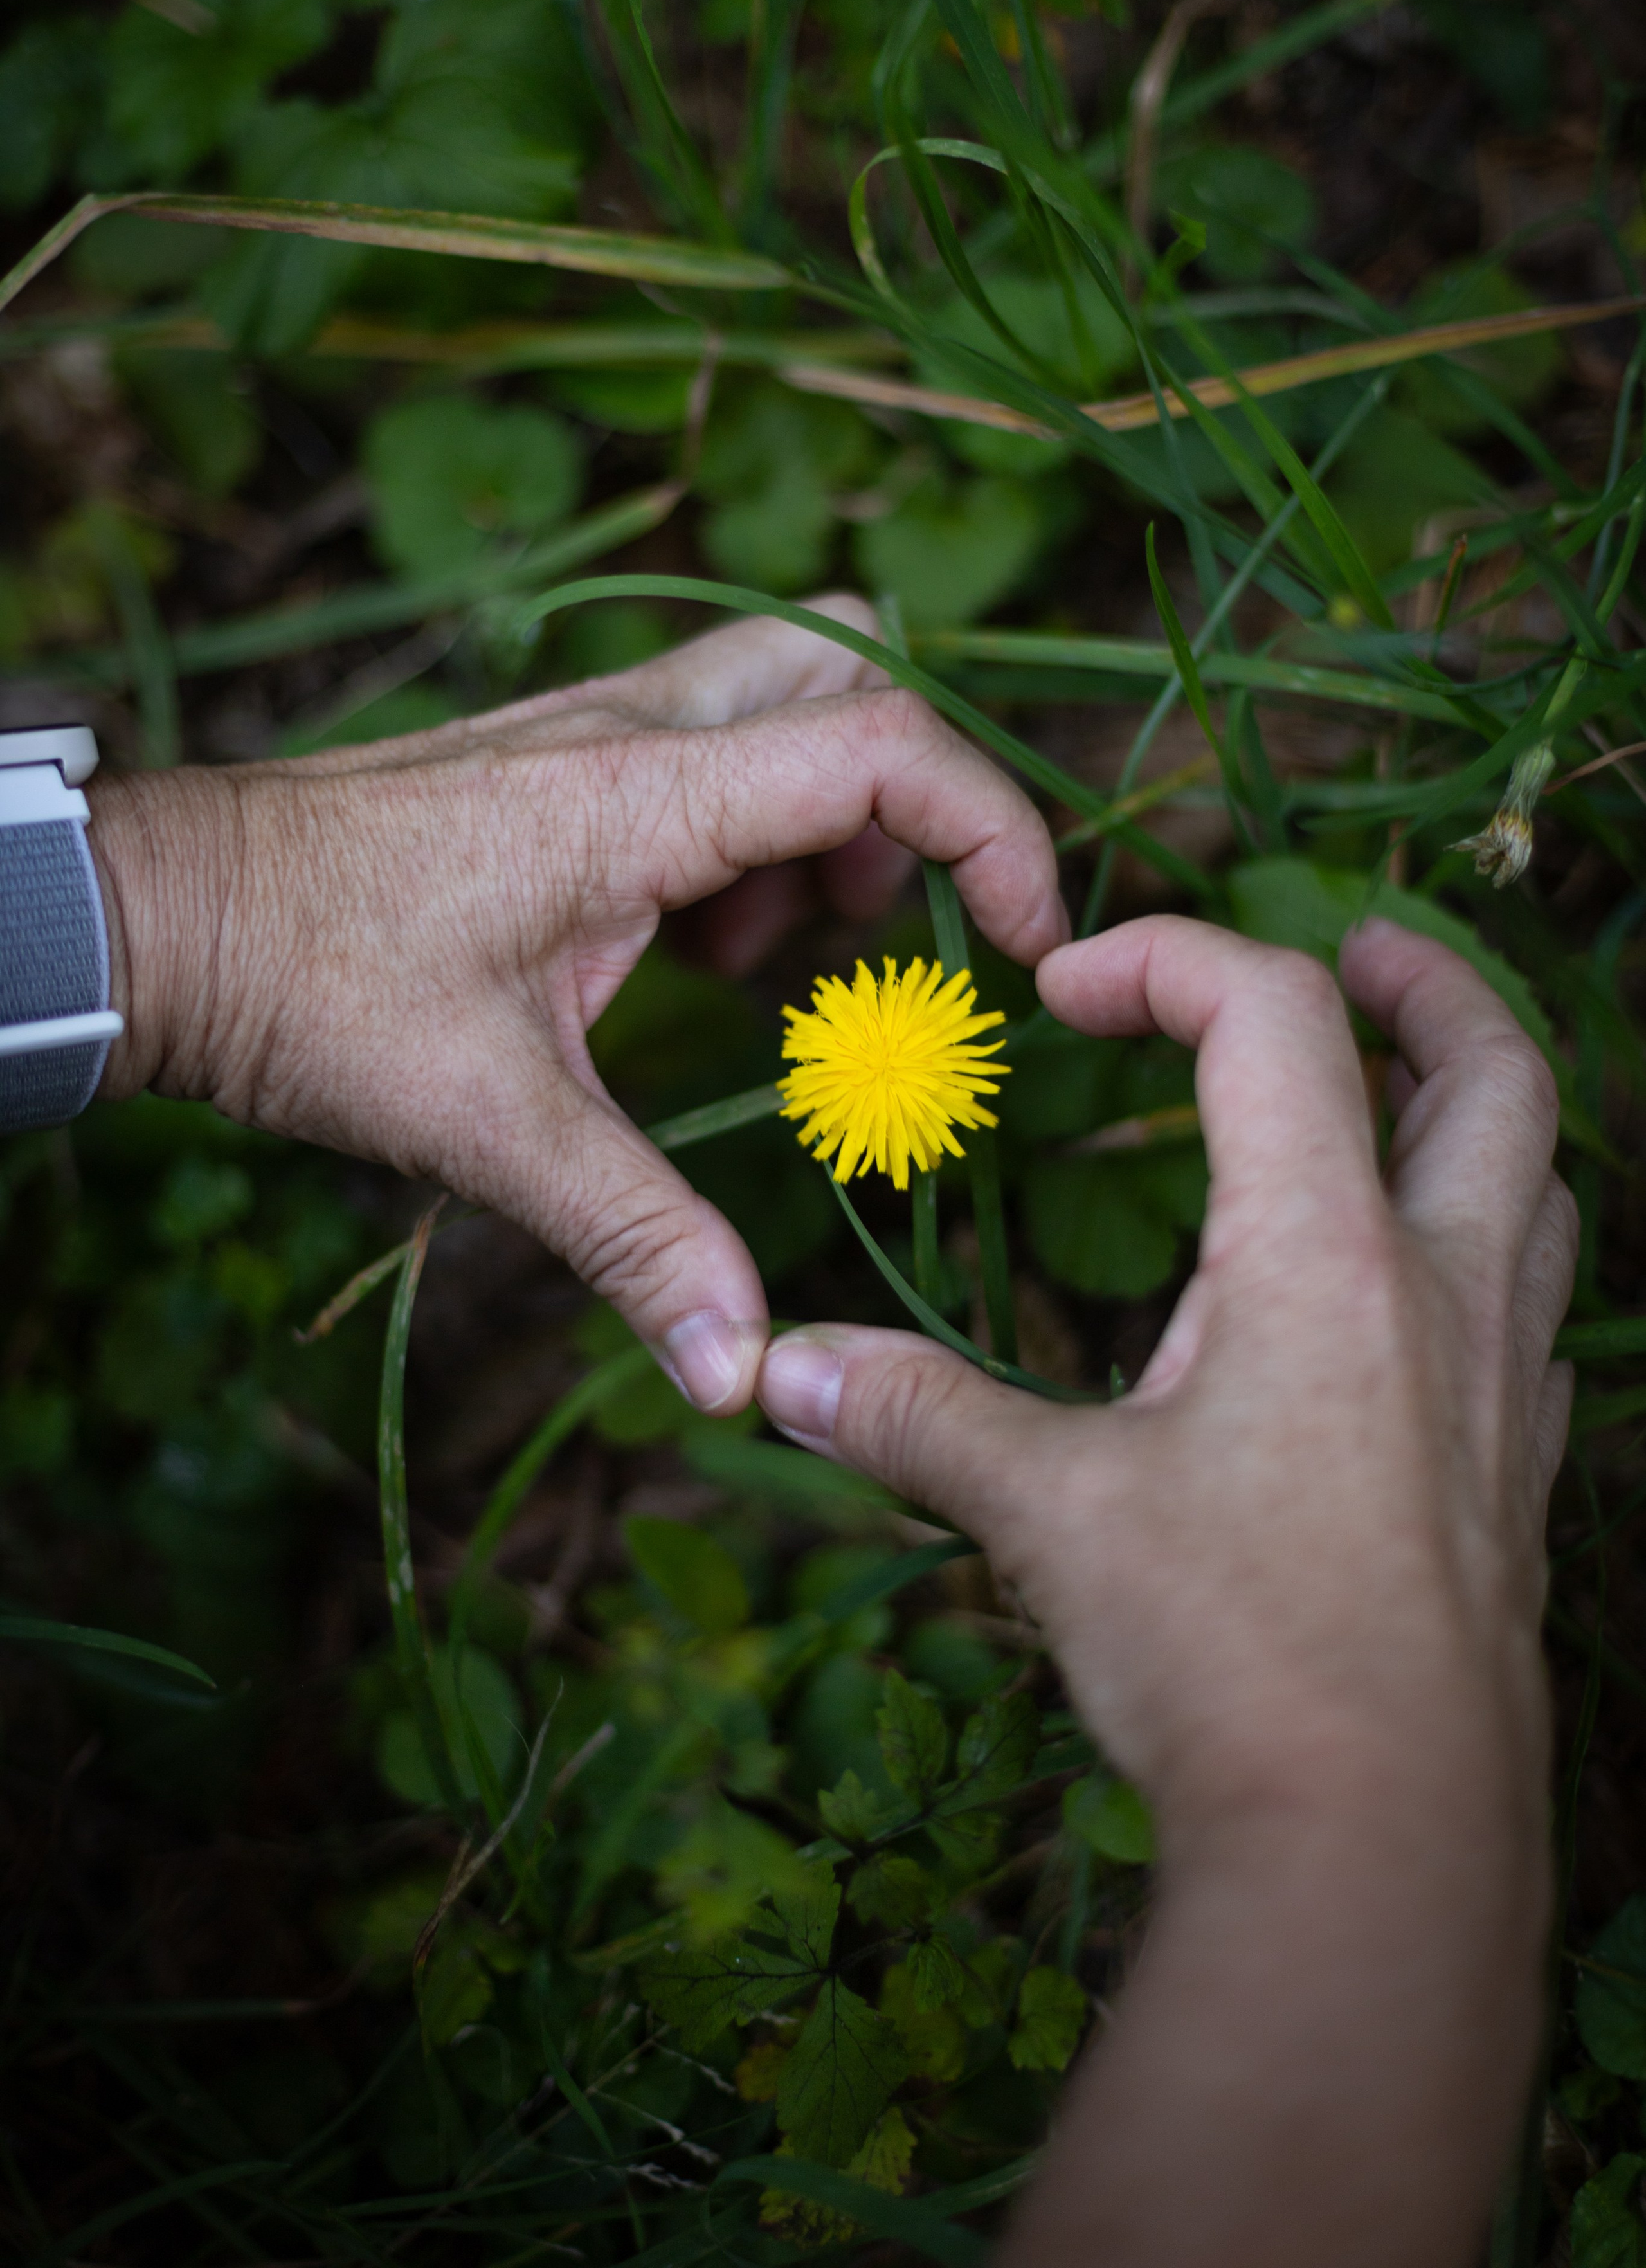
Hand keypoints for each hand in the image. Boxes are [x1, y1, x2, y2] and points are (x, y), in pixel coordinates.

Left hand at [86, 597, 1065, 1412]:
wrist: (166, 921)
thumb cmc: (312, 989)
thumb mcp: (488, 1121)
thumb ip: (634, 1235)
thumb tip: (738, 1372)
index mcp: (638, 795)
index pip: (880, 745)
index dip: (993, 832)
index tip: (1029, 950)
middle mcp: (630, 733)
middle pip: (848, 663)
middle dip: (919, 795)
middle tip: (903, 934)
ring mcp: (590, 736)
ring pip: (783, 701)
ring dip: (833, 828)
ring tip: (792, 975)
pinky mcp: (559, 769)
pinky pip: (712, 758)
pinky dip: (756, 844)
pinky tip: (708, 962)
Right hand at [756, 916, 1576, 2267]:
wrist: (1380, 1839)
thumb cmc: (1224, 1656)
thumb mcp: (1047, 1514)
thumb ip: (912, 1416)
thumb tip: (777, 1369)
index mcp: (1326, 1256)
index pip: (1272, 1015)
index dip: (1165, 955)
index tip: (1067, 990)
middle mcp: (1441, 1292)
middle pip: (1493, 1064)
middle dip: (1421, 976)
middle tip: (1347, 944)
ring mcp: (1504, 1385)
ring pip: (1537, 1181)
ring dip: (1470, 1104)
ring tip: (1385, 1094)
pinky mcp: (1519, 1473)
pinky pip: (1533, 1308)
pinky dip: (1483, 1248)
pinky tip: (1409, 1299)